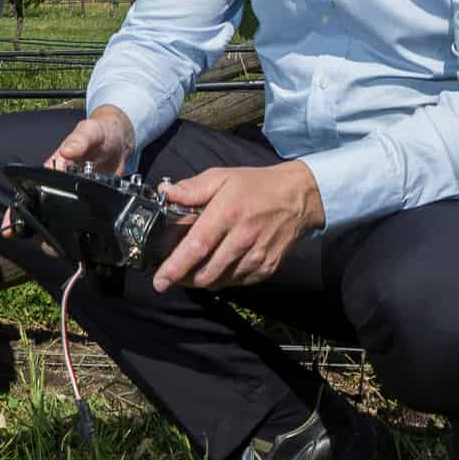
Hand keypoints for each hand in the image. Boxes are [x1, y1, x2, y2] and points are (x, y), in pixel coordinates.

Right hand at [1, 106, 137, 236]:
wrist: (120, 139)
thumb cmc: (101, 131)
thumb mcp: (90, 132)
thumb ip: (79, 139)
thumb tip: (66, 151)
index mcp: (55, 164)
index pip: (31, 186)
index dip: (18, 207)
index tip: (10, 225)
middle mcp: (61, 180)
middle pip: (42, 206)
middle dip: (36, 227)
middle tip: (40, 244)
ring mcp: (76, 192)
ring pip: (60, 215)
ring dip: (57, 232)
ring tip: (57, 250)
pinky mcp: (91, 200)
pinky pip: (80, 217)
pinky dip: (77, 230)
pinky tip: (78, 244)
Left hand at [148, 161, 322, 292]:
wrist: (298, 198)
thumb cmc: (256, 186)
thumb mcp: (222, 177)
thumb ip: (192, 188)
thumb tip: (165, 193)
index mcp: (227, 214)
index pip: (196, 247)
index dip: (175, 267)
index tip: (159, 280)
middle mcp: (242, 239)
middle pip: (206, 272)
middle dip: (183, 279)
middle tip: (170, 274)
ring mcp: (257, 256)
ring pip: (220, 281)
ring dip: (201, 280)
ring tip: (190, 270)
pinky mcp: (267, 268)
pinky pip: (237, 282)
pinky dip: (222, 279)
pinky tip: (216, 266)